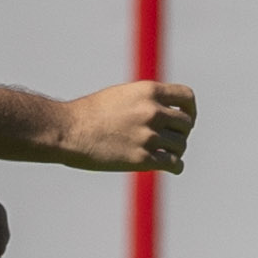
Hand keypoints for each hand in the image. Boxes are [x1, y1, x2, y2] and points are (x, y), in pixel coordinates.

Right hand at [62, 79, 195, 173]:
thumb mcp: (122, 95)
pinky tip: (170, 166)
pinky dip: (175, 166)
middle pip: (186, 124)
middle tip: (168, 140)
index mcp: (149, 91)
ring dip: (175, 150)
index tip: (184, 119)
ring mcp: (148, 136)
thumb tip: (167, 112)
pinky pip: (174, 164)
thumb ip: (147, 100)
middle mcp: (152, 111)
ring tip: (163, 152)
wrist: (68, 130)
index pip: (187, 97)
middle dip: (180, 132)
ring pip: (181, 145)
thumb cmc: (90, 113)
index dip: (190, 110)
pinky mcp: (142, 159)